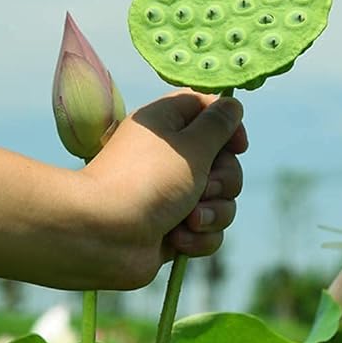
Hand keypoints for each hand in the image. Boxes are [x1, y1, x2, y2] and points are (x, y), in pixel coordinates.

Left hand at [81, 89, 247, 288]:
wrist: (103, 237)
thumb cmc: (148, 181)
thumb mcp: (191, 146)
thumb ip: (218, 125)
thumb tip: (232, 104)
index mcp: (167, 125)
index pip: (207, 111)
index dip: (229, 128)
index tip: (238, 146)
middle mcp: (170, 156)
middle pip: (224, 161)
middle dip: (224, 181)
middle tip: (204, 188)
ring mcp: (172, 194)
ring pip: (221, 200)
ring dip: (214, 212)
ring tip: (190, 219)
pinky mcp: (174, 227)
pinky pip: (207, 229)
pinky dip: (199, 236)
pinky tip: (177, 238)